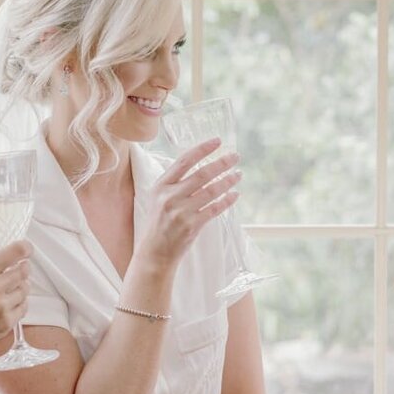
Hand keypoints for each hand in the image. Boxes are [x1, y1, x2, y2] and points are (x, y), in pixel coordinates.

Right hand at [0, 241, 31, 364]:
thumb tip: (9, 265)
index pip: (14, 251)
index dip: (25, 249)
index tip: (27, 250)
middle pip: (24, 271)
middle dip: (22, 271)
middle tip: (18, 274)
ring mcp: (2, 306)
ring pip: (25, 290)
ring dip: (19, 291)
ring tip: (5, 296)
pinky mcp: (7, 323)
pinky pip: (23, 308)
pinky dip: (18, 307)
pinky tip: (5, 309)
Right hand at [139, 138, 240, 269]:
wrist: (155, 251)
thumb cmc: (159, 222)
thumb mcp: (158, 198)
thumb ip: (174, 182)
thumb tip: (199, 165)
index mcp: (161, 186)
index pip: (184, 161)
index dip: (202, 149)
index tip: (218, 141)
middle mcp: (170, 197)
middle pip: (202, 174)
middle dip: (222, 163)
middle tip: (235, 157)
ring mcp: (181, 212)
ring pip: (211, 191)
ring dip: (228, 181)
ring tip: (238, 174)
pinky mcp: (192, 226)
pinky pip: (215, 209)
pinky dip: (227, 200)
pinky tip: (235, 194)